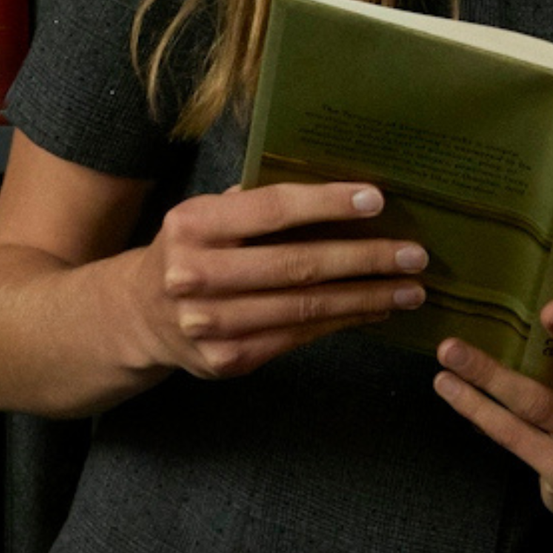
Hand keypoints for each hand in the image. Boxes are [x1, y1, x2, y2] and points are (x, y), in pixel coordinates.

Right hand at [129, 182, 429, 381]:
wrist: (138, 316)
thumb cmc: (191, 252)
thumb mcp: (207, 216)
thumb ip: (257, 206)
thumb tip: (341, 193)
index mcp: (192, 226)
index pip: (271, 210)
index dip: (327, 204)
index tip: (377, 200)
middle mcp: (195, 276)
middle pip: (297, 265)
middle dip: (365, 259)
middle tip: (414, 255)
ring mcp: (211, 325)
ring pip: (305, 308)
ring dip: (366, 297)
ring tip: (410, 288)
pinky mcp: (228, 360)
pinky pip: (298, 337)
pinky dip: (343, 322)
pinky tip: (374, 309)